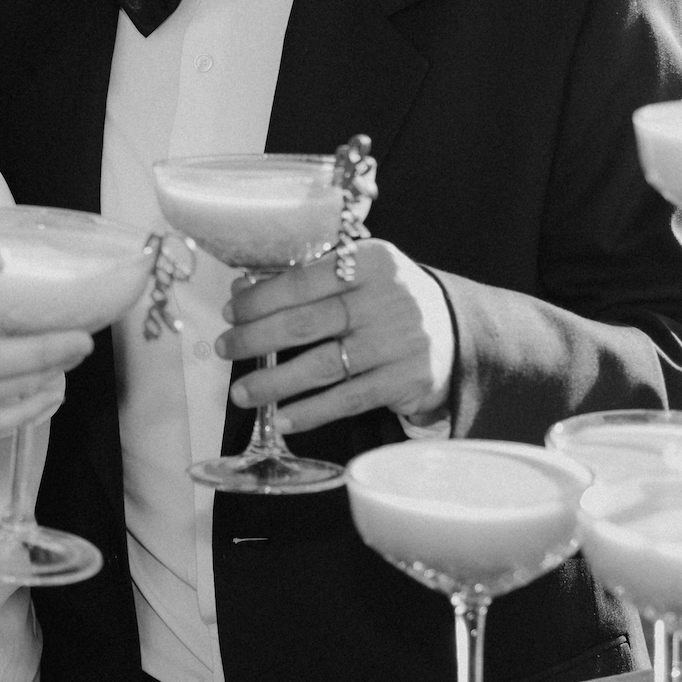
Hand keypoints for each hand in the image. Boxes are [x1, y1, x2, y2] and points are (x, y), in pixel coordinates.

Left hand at [217, 239, 445, 433]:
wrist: (456, 331)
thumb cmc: (390, 300)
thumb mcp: (361, 274)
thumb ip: (311, 281)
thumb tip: (244, 293)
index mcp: (372, 262)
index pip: (303, 281)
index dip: (260, 299)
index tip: (231, 312)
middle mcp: (388, 299)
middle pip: (306, 323)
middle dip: (255, 339)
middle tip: (226, 349)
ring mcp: (398, 343)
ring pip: (322, 366)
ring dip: (274, 382)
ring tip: (242, 392)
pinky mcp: (406, 381)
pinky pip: (347, 400)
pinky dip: (310, 411)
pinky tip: (282, 419)